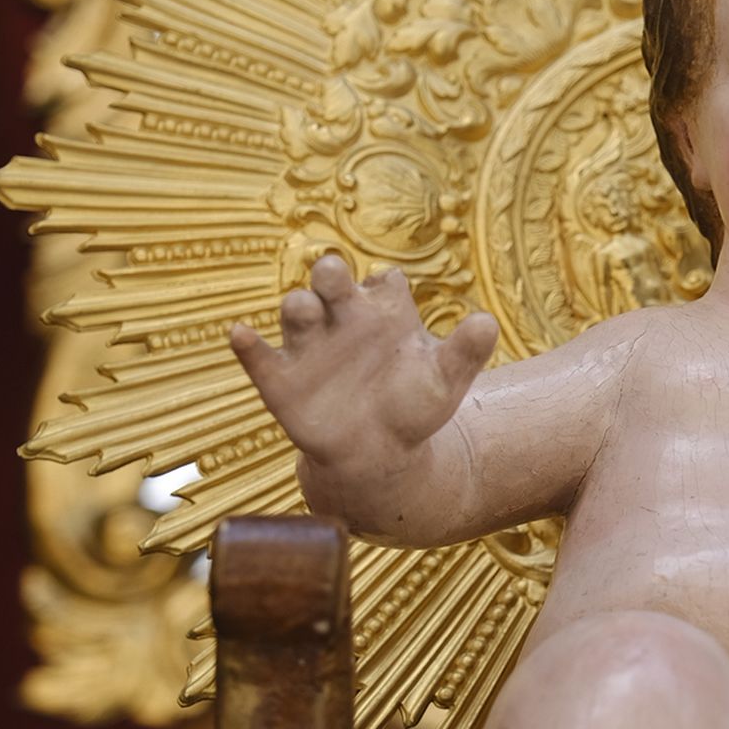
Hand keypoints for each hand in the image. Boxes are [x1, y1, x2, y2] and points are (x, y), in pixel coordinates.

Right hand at [230, 255, 497, 472]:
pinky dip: (248, 345)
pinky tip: (241, 335)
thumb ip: (465, 353)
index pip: (383, 282)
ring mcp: (309, 345)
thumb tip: (488, 323)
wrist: (378, 453)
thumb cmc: (413, 407)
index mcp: (382, 310)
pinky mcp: (280, 379)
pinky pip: (258, 357)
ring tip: (303, 308)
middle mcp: (341, 317)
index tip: (390, 295)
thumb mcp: (445, 381)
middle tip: (335, 276)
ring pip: (296, 311)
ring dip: (298, 306)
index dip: (386, 286)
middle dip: (330, 274)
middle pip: (331, 281)